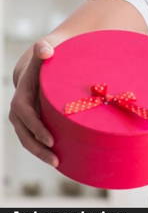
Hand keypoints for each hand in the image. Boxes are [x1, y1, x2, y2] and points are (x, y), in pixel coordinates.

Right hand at [9, 40, 58, 166]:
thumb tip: (45, 50)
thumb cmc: (50, 54)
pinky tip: (61, 159)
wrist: (43, 58)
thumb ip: (45, 48)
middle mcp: (21, 105)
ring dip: (40, 153)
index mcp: (23, 91)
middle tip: (55, 160)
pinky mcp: (35, 120)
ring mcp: (26, 115)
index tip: (50, 140)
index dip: (36, 127)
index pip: (24, 113)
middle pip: (24, 131)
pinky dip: (44, 148)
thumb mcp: (48, 48)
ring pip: (28, 138)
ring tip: (58, 164)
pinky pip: (36, 137)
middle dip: (37, 147)